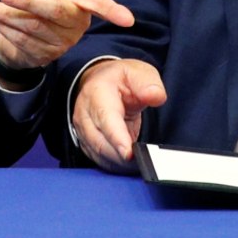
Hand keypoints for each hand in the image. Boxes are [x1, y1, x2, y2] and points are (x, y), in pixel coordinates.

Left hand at [0, 0, 134, 71]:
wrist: (14, 23)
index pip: (98, 3)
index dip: (111, 10)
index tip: (128, 20)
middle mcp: (78, 22)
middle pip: (56, 12)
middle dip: (28, 2)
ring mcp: (64, 42)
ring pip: (36, 28)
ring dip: (9, 16)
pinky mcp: (48, 56)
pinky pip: (26, 42)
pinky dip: (8, 29)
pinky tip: (1, 20)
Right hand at [71, 58, 166, 172]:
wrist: (101, 81)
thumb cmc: (121, 79)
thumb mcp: (139, 72)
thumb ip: (149, 84)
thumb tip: (155, 96)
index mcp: (97, 92)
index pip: (106, 118)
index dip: (117, 138)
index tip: (129, 153)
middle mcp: (85, 112)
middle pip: (100, 142)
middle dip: (121, 156)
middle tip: (144, 161)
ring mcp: (82, 129)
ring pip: (98, 153)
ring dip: (119, 163)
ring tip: (140, 164)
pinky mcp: (85, 141)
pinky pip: (98, 158)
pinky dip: (114, 165)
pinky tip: (129, 165)